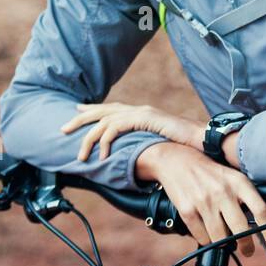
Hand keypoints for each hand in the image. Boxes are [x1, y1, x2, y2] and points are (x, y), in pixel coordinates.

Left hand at [59, 101, 203, 160]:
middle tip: (62, 128)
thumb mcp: (159, 143)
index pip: (111, 108)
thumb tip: (137, 156)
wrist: (202, 139)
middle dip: (80, 119)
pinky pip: (116, 128)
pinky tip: (101, 155)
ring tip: (80, 155)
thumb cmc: (184, 144)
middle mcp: (138, 109)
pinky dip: (105, 141)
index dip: (93, 110)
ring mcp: (141, 112)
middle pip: (102, 110)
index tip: (77, 111)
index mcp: (141, 112)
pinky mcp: (144, 119)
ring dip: (89, 138)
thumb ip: (145, 145)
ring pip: (104, 121)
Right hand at [136, 141, 265, 258]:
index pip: (261, 211)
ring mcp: (204, 203)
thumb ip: (245, 196)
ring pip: (221, 239)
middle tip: (248, 250)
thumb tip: (261, 223)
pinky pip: (203, 238)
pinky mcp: (188, 211)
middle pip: (242, 231)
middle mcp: (223, 192)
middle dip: (247, 246)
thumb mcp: (231, 176)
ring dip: (224, 243)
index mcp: (238, 182)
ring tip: (224, 238)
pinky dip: (206, 239)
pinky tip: (207, 230)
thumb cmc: (207, 171)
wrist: (175, 160)